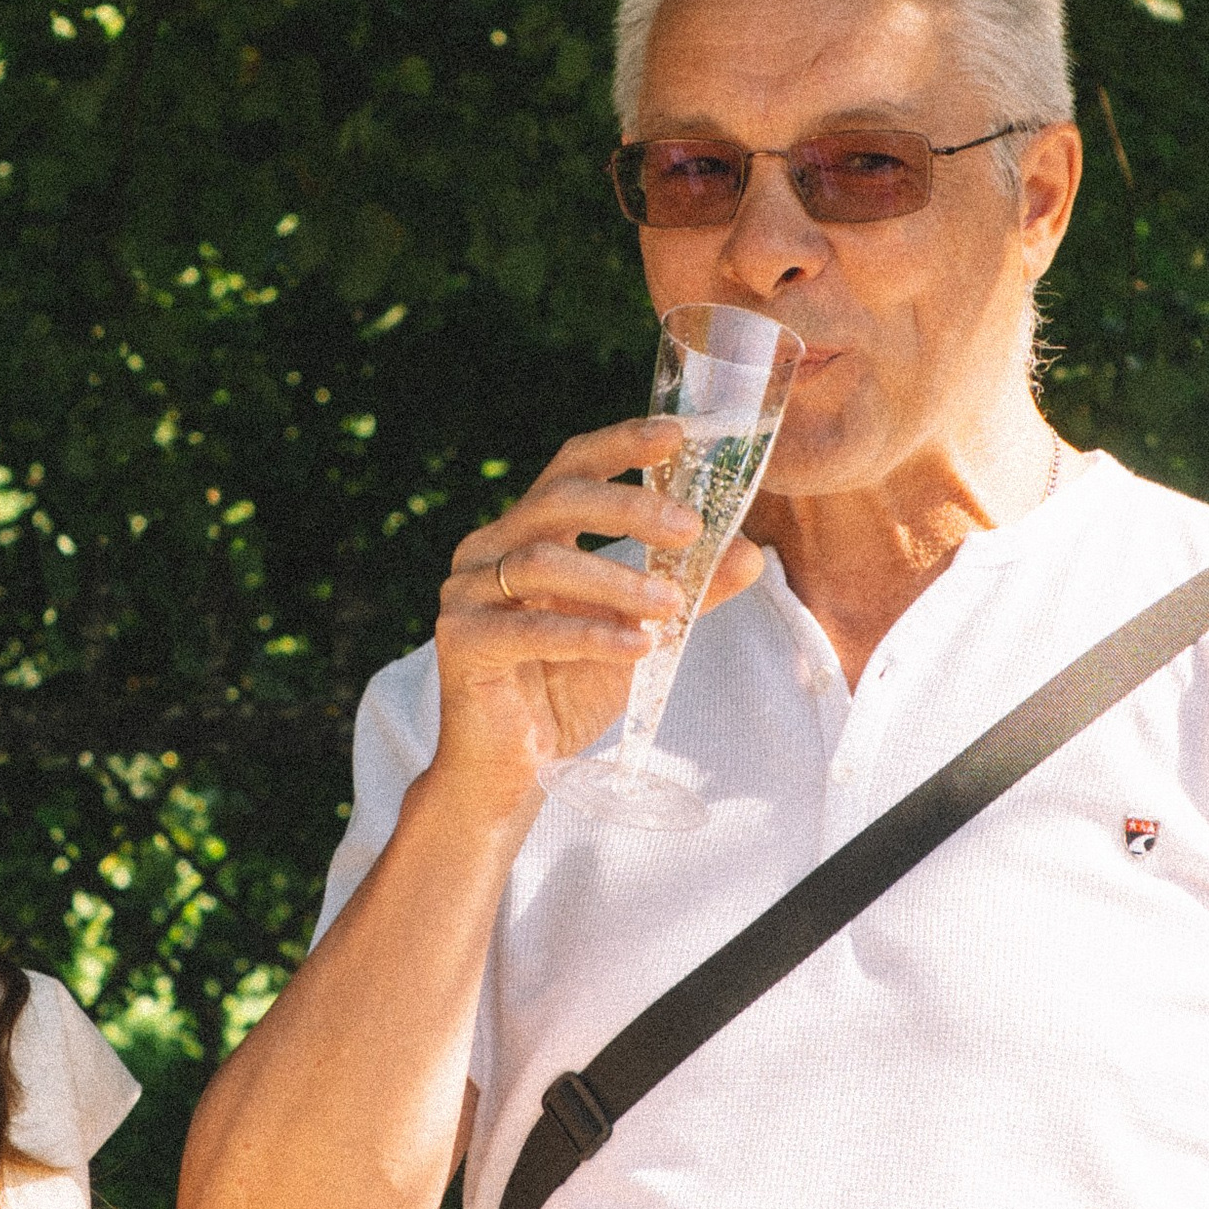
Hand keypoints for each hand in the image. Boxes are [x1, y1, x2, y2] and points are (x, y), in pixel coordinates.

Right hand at [428, 419, 767, 815]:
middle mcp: (487, 552)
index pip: (571, 470)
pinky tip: (637, 647)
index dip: (621, 445)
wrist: (511, 773)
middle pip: (557, 500)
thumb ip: (685, 592)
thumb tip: (749, 553)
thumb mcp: (637, 633)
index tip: (678, 435)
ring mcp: (465, 595)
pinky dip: (590, 635)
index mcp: (524, 534)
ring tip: (671, 606)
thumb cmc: (566, 693)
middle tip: (690, 528)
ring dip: (617, 580)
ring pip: (544, 562)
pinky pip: (529, 629)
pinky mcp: (460, 643)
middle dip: (629, 507)